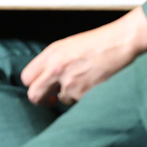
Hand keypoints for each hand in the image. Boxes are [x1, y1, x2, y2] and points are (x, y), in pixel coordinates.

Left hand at [20, 7, 146, 105]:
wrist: (120, 43)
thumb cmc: (95, 43)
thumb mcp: (66, 46)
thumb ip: (51, 61)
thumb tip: (42, 79)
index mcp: (50, 54)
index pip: (26, 77)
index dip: (32, 85)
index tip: (41, 88)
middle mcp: (56, 69)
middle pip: (34, 95)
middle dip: (40, 100)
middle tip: (50, 99)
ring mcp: (70, 83)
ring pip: (60, 100)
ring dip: (69, 96)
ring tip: (85, 80)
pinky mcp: (84, 94)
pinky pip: (78, 103)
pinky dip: (84, 98)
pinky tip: (93, 84)